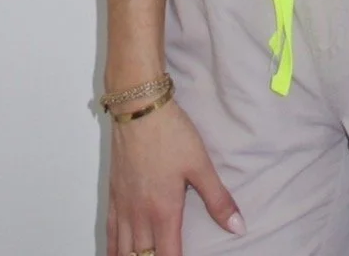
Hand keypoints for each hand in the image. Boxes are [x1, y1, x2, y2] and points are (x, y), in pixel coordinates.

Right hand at [107, 98, 245, 255]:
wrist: (138, 107)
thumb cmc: (170, 134)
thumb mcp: (200, 165)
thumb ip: (218, 200)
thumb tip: (238, 228)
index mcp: (164, 212)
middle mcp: (140, 214)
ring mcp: (124, 205)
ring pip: (123, 248)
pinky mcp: (114, 192)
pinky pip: (110, 230)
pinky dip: (113, 247)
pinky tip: (117, 253)